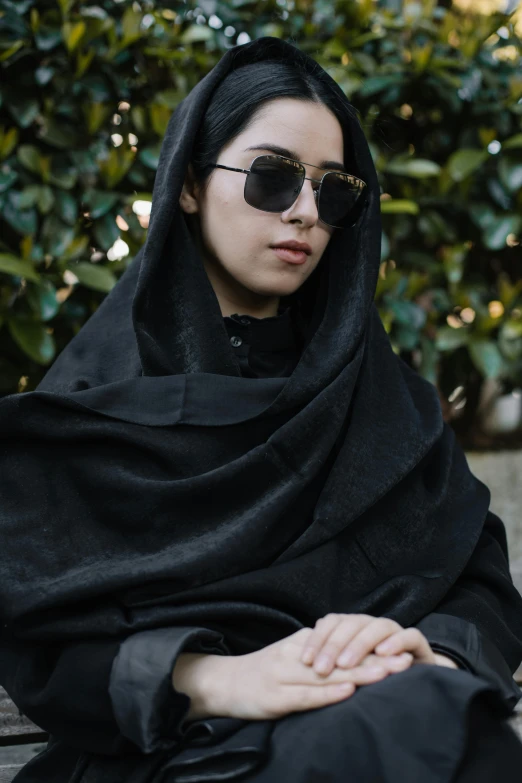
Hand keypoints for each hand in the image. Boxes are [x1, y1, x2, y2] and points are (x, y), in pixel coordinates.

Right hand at [177, 628, 415, 722]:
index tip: (401, 650)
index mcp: (303, 643)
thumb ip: (319, 655)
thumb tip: (353, 658)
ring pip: (328, 673)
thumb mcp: (292, 656)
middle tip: (406, 660)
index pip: (344, 646)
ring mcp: (285, 675)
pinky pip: (305, 695)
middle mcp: (296, 654)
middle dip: (376, 659)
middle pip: (342, 657)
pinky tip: (347, 691)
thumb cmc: (263, 672)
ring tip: (387, 673)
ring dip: (359, 673)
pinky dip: (328, 693)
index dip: (374, 649)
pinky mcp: (275, 697)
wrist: (223, 683)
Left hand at [300, 613, 437, 675]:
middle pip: (351, 624)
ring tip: (346, 664)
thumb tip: (301, 666)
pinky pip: (409, 635)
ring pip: (377, 627)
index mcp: (352, 626)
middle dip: (334, 645)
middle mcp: (372, 624)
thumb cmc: (370, 676)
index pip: (331, 623)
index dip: (318, 639)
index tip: (305, 660)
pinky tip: (383, 654)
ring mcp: (395, 631)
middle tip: (321, 668)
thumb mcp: (347, 670)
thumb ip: (329, 664)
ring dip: (360, 644)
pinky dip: (396, 642)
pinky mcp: (417, 642)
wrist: (413, 682)